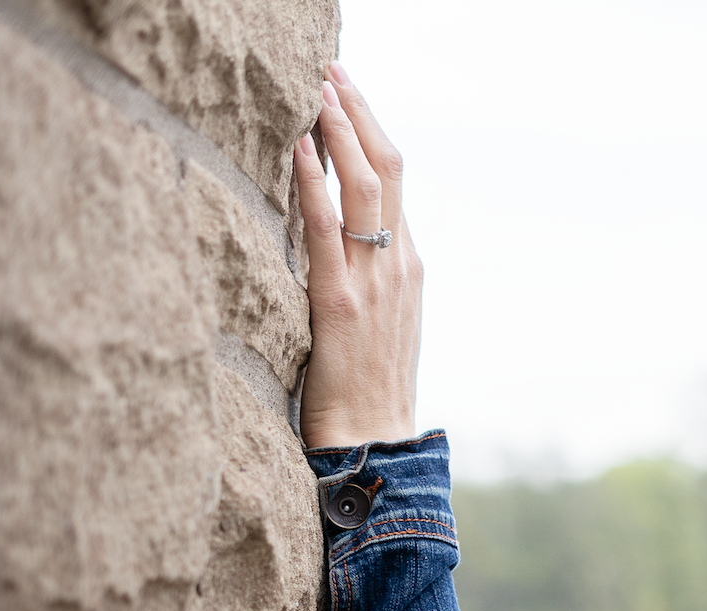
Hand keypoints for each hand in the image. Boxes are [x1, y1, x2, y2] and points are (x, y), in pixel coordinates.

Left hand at [295, 65, 422, 448]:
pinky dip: (314, 181)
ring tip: (316, 88)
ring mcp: (374, 283)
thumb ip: (366, 275)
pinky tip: (297, 147)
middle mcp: (399, 265)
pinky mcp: (340, 303)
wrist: (377, 444)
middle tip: (331, 70)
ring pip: (367, 187)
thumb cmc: (368, 390)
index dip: (372, 131)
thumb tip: (336, 238)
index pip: (396, 182)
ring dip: (339, 131)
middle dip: (359, 113)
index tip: (345, 92)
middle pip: (390, 169)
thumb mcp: (378, 323)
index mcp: (409, 268)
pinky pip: (328, 228)